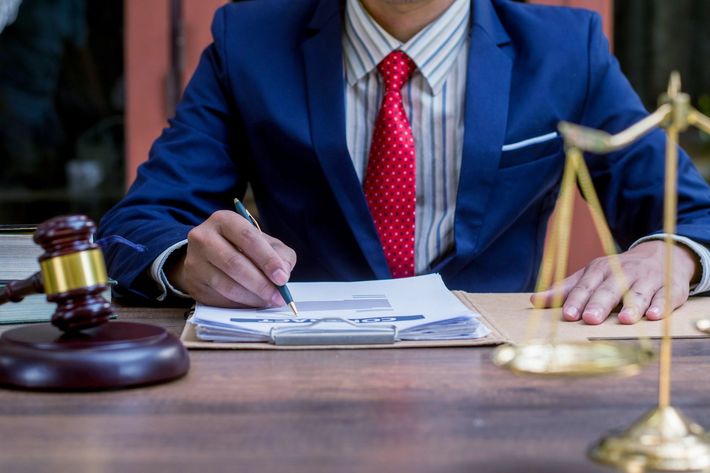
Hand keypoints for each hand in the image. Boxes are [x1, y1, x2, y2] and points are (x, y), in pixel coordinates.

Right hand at [165, 210, 296, 307]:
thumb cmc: (242, 247)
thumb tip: (283, 274)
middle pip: (234, 263)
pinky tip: (253, 303)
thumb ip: (280, 255)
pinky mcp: (193, 283)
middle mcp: (203, 237)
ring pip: (226, 285)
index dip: (267, 259)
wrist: (209, 256)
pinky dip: (240, 304)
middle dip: (260, 283)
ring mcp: (194, 261)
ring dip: (252, 297)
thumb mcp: (265, 243)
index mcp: (224, 220)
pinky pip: (219, 298)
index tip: (282, 278)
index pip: (248, 238)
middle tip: (278, 297)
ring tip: (269, 301)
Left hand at [530, 241, 698, 324]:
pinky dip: (661, 306)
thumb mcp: (590, 276)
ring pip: (639, 293)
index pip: (586, 286)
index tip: (568, 315)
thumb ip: (565, 290)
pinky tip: (654, 316)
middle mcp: (624, 273)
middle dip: (600, 304)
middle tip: (590, 319)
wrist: (661, 254)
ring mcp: (648, 279)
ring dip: (632, 306)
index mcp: (601, 269)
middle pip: (610, 289)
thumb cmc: (618, 272)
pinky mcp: (670, 288)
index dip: (577, 300)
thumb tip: (534, 301)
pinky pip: (666, 297)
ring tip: (625, 320)